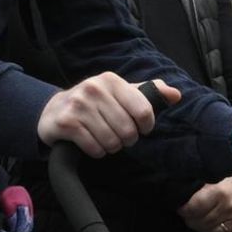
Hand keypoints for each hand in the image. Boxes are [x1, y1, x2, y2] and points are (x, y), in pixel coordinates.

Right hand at [37, 75, 180, 155]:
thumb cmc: (95, 104)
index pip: (144, 112)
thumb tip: (176, 95)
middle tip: (116, 134)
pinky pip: (95, 149)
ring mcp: (78, 105)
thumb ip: (148, 94)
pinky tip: (89, 142)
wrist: (55, 110)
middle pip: (128, 131)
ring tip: (102, 137)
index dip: (145, 127)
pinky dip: (96, 151)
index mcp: (111, 80)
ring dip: (110, 147)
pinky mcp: (67, 123)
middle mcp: (94, 88)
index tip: (139, 128)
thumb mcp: (121, 94)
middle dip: (126, 140)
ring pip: (112, 143)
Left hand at [178, 173, 231, 231]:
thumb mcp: (211, 174)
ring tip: (203, 224)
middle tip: (192, 217)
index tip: (182, 209)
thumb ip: (196, 187)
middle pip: (204, 225)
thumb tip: (178, 196)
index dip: (185, 211)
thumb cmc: (228, 176)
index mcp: (219, 191)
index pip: (194, 209)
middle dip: (194, 222)